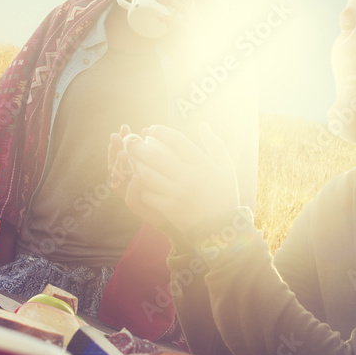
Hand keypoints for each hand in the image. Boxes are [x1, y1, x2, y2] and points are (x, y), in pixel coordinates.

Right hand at [108, 124, 171, 229]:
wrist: (177, 209)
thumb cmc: (167, 184)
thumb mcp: (160, 164)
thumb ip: (151, 149)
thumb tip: (146, 129)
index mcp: (130, 169)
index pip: (121, 152)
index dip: (121, 140)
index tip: (124, 127)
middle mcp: (126, 181)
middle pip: (114, 164)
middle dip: (114, 150)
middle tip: (116, 137)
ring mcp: (129, 194)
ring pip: (117, 181)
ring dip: (119, 166)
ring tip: (123, 154)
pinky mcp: (137, 207)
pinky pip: (130, 199)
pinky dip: (132, 188)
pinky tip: (136, 177)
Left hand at [109, 123, 239, 233]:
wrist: (222, 229)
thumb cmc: (224, 195)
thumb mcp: (226, 168)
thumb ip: (215, 145)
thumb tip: (202, 125)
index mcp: (203, 165)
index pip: (177, 141)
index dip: (161, 131)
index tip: (151, 129)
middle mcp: (188, 177)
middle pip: (155, 156)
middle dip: (138, 146)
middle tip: (130, 140)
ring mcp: (177, 194)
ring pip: (147, 175)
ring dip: (135, 164)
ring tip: (129, 157)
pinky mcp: (169, 209)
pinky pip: (147, 194)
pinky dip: (139, 186)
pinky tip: (135, 180)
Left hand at [154, 0, 208, 45]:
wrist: (188, 61)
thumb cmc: (180, 46)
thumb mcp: (174, 30)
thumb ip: (168, 22)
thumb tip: (155, 13)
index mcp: (192, 14)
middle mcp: (194, 17)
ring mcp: (193, 25)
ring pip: (182, 7)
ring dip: (168, 1)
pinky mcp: (189, 34)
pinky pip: (179, 23)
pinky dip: (168, 19)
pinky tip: (159, 17)